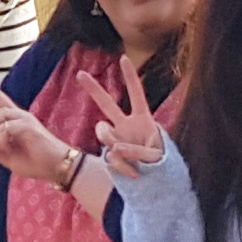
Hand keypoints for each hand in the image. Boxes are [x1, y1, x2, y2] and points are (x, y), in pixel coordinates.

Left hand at [0, 68, 80, 186]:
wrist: (57, 167)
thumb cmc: (37, 163)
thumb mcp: (8, 160)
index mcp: (11, 124)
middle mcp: (16, 116)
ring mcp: (23, 117)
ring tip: (6, 148)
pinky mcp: (28, 123)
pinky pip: (3, 128)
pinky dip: (2, 141)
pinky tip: (11, 147)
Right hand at [74, 60, 171, 181]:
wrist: (155, 183)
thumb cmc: (161, 164)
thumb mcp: (157, 155)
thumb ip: (138, 150)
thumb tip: (115, 149)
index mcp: (142, 119)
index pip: (136, 94)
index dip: (130, 77)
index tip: (123, 58)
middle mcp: (126, 126)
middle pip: (107, 103)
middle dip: (93, 88)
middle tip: (79, 73)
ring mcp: (116, 140)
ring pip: (103, 132)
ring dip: (114, 142)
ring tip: (132, 157)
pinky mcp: (111, 155)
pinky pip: (110, 157)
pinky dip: (122, 166)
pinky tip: (134, 173)